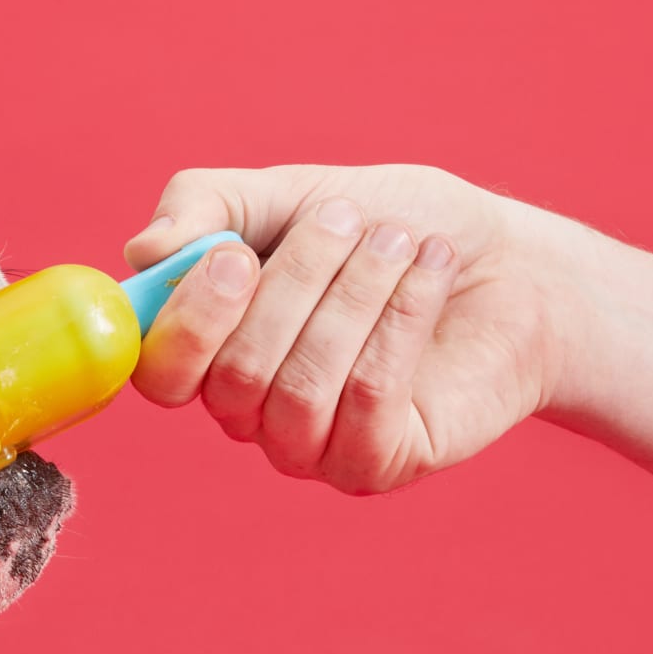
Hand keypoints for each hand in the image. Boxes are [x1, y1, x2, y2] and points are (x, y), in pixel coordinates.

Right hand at [124, 164, 578, 493]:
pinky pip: (367, 401)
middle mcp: (249, 411)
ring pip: (299, 390)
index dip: (187, 320)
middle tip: (346, 218)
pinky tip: (430, 272)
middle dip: (296, 283)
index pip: (158, 370)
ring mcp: (311, 446)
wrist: (510, 261)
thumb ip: (208, 206)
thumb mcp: (296, 191)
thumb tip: (142, 252)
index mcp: (212, 350)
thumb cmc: (393, 225)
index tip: (234, 254)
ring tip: (398, 241)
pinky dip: (399, 323)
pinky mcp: (378, 462)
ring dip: (353, 298)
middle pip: (233, 375)